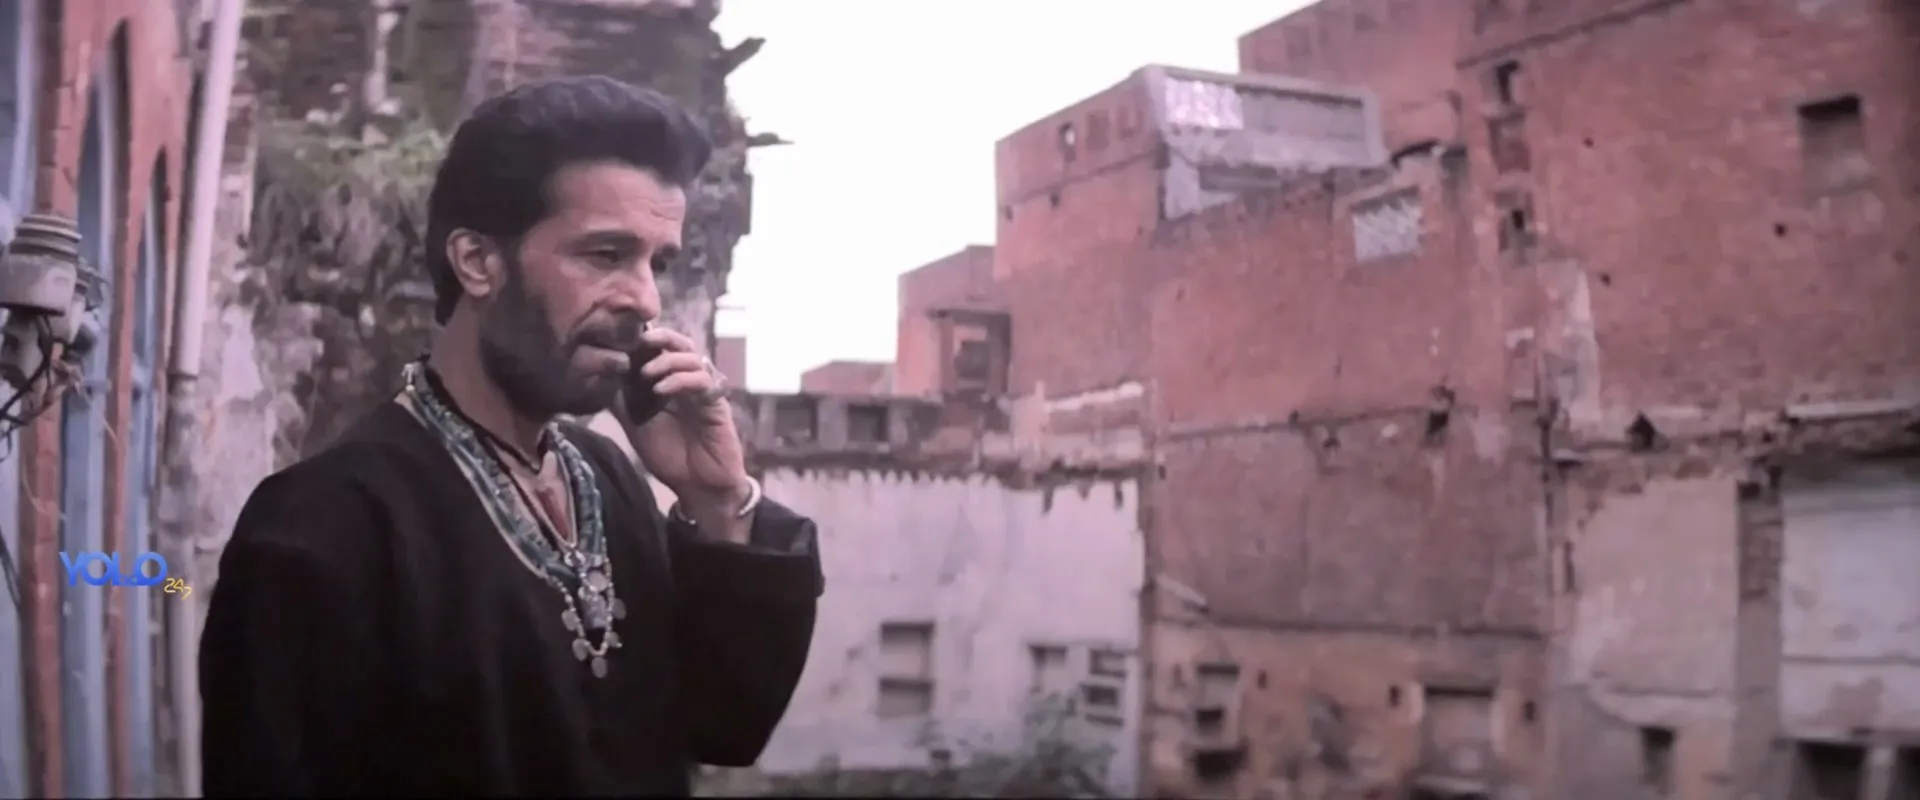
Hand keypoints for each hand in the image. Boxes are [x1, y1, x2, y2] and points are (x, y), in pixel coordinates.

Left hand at [616, 325, 752, 539]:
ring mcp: (704, 391)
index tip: (623, 338)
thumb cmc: (669, 456)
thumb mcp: (635, 426)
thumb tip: (599, 378)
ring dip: (667, 360)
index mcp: (669, 382)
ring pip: (693, 357)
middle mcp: (688, 381)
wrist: (697, 486)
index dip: (646, 338)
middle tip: (640, 341)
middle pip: (681, 343)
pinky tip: (661, 391)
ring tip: (647, 374)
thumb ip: (622, 402)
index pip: (661, 348)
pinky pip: (703, 380)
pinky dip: (681, 380)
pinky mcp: (716, 403)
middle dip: (661, 337)